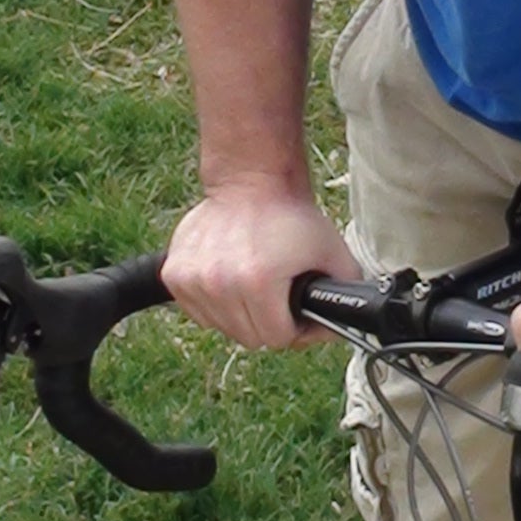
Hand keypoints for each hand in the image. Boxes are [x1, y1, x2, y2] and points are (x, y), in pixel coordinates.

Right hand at [161, 184, 360, 348]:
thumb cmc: (289, 216)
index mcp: (257, 282)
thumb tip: (343, 328)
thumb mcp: (333, 253)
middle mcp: (219, 283)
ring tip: (255, 282)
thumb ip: (346, 295)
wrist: (251, 181)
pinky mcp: (174, 273)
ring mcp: (192, 279)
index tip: (298, 309)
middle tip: (279, 296)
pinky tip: (231, 278)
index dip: (296, 327)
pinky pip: (200, 313)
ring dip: (241, 314)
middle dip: (269, 322)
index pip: (278, 338)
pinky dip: (216, 303)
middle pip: (250, 337)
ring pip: (223, 327)